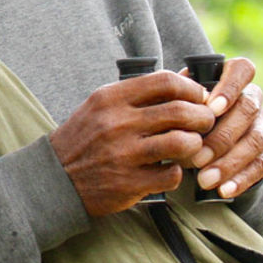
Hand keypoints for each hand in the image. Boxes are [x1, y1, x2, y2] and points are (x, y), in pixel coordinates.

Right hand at [49, 70, 214, 215]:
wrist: (57, 176)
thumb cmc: (85, 137)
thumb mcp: (102, 106)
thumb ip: (139, 95)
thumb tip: (185, 80)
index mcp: (110, 98)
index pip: (164, 82)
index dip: (191, 88)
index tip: (199, 97)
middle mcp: (117, 122)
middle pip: (180, 111)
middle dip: (203, 117)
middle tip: (206, 122)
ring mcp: (124, 154)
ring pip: (182, 143)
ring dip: (195, 144)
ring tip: (191, 145)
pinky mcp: (130, 183)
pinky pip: (172, 175)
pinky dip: (177, 172)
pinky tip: (169, 168)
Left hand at [186, 57, 262, 199]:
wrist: (203, 136)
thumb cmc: (185, 110)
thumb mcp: (180, 98)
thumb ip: (179, 97)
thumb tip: (170, 105)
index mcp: (234, 77)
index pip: (243, 70)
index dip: (230, 87)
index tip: (212, 107)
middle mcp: (254, 98)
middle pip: (247, 111)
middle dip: (221, 136)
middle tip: (196, 157)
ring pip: (254, 142)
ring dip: (229, 163)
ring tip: (204, 179)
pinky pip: (261, 167)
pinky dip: (241, 180)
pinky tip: (223, 190)